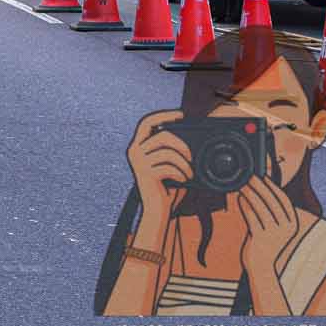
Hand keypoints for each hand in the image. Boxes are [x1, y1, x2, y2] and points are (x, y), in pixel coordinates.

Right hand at [124, 110, 191, 229]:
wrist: (157, 211)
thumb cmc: (167, 188)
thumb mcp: (169, 165)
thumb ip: (172, 152)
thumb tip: (190, 140)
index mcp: (138, 146)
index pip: (147, 122)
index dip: (164, 115)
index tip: (181, 115)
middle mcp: (134, 151)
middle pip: (162, 135)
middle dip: (181, 144)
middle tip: (191, 156)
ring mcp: (139, 162)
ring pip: (168, 151)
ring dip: (184, 163)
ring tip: (189, 173)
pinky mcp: (146, 173)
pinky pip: (169, 166)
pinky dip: (181, 173)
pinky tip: (183, 180)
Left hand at [235, 176, 300, 273]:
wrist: (262, 267)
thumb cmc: (266, 242)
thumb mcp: (274, 227)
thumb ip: (271, 211)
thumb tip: (261, 187)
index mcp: (292, 224)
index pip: (284, 200)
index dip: (274, 187)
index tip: (264, 176)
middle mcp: (286, 229)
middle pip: (272, 201)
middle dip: (260, 186)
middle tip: (250, 175)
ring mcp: (274, 234)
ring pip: (260, 207)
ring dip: (250, 193)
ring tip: (242, 184)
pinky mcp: (261, 238)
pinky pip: (251, 217)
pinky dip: (245, 205)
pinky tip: (239, 198)